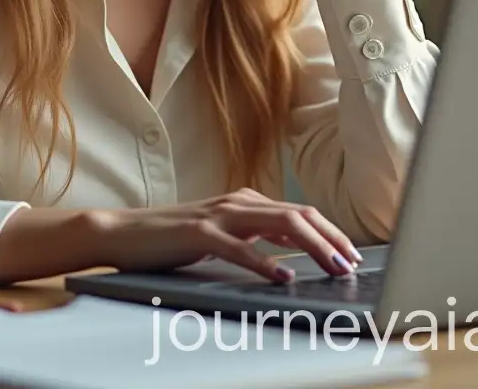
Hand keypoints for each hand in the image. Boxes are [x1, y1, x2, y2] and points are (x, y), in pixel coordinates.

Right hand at [92, 188, 362, 282]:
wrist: (125, 232)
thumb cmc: (172, 237)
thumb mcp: (221, 233)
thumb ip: (253, 235)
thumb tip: (292, 252)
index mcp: (245, 201)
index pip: (300, 212)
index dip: (330, 232)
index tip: (351, 254)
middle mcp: (237, 202)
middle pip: (299, 215)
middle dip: (332, 239)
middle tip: (352, 264)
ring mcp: (219, 215)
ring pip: (280, 225)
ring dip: (313, 246)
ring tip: (333, 267)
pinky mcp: (200, 234)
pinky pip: (241, 248)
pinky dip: (266, 263)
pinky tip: (283, 276)